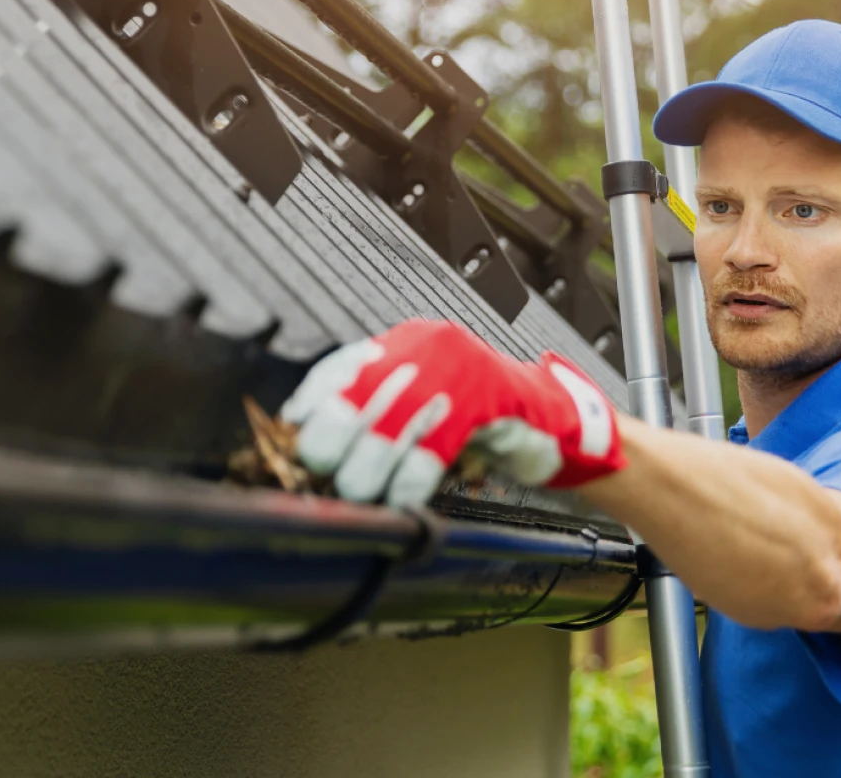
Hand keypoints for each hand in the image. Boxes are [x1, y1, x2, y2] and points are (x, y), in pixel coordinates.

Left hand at [280, 319, 624, 506]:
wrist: (548, 419)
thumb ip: (374, 411)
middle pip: (359, 394)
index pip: (341, 366)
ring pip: (392, 425)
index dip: (312, 402)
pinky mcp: (487, 400)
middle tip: (322, 473)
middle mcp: (427, 346)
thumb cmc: (476, 418)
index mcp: (406, 342)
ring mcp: (458, 369)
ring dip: (368, 467)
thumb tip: (309, 437)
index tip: (291, 431)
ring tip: (358, 492)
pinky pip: (433, 446)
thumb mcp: (419, 403)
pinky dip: (410, 478)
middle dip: (334, 440)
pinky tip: (401, 498)